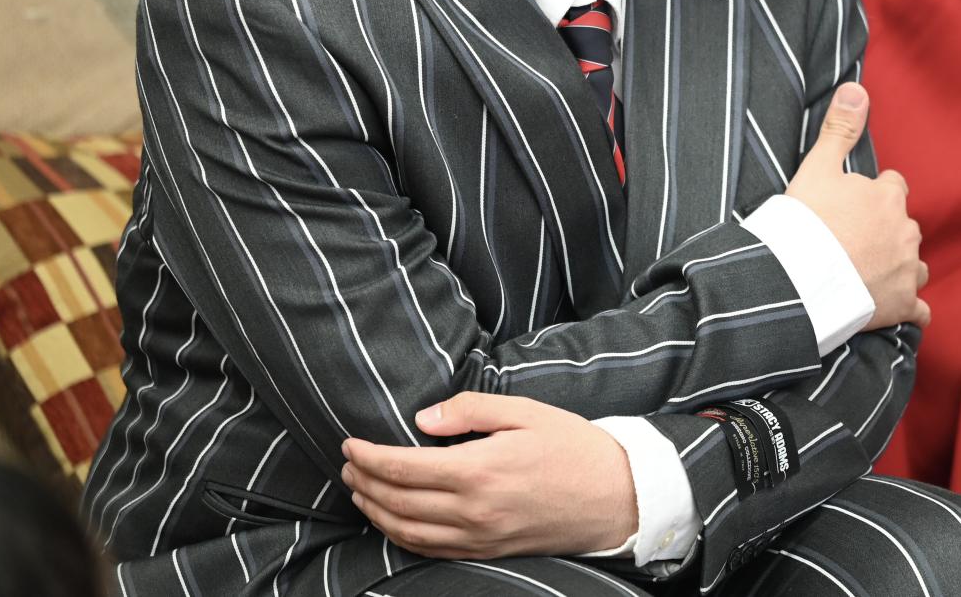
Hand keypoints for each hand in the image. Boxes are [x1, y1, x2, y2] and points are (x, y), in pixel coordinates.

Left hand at [340, 393, 637, 558]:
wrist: (614, 496)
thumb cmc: (573, 447)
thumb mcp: (527, 412)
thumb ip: (471, 410)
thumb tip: (423, 419)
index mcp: (479, 470)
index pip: (402, 467)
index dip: (367, 456)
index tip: (349, 444)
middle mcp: (472, 510)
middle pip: (395, 501)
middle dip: (362, 482)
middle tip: (346, 464)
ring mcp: (477, 537)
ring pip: (405, 531)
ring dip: (373, 511)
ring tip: (359, 490)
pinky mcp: (486, 551)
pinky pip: (428, 549)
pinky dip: (399, 536)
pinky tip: (391, 520)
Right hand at [785, 82, 929, 330]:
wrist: (798, 280)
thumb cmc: (804, 223)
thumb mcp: (818, 167)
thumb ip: (839, 128)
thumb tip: (857, 87)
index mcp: (888, 197)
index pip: (894, 188)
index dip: (874, 196)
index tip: (854, 207)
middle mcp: (905, 231)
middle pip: (905, 227)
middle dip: (888, 233)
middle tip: (855, 243)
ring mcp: (906, 270)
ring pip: (915, 266)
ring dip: (900, 269)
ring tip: (870, 275)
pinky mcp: (902, 306)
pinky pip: (918, 310)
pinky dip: (909, 310)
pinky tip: (895, 311)